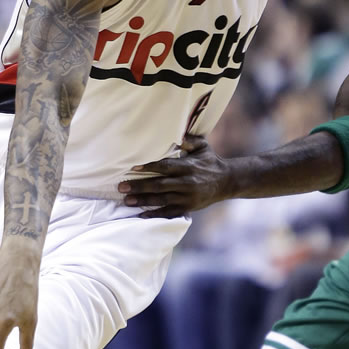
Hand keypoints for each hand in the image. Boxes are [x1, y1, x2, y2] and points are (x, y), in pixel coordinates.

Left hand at [117, 134, 231, 218]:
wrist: (227, 182)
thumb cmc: (210, 161)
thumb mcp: (203, 146)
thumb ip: (189, 140)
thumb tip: (177, 133)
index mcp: (188, 166)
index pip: (165, 167)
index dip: (149, 167)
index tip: (132, 168)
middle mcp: (187, 182)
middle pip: (160, 185)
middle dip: (140, 186)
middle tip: (121, 187)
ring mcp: (187, 197)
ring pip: (162, 200)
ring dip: (143, 200)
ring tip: (127, 200)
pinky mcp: (188, 208)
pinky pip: (169, 212)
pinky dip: (155, 214)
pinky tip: (141, 215)